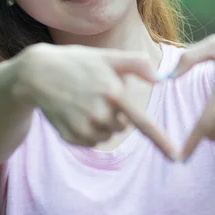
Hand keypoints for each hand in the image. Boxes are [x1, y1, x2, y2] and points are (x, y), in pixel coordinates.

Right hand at [16, 43, 176, 160]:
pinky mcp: (70, 137)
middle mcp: (100, 114)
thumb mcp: (107, 56)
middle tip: (98, 94)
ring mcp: (84, 127)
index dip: (162, 141)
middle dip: (116, 114)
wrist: (37, 75)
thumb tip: (160, 78)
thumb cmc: (77, 62)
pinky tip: (75, 112)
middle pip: (123, 126)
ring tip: (84, 102)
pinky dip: (87, 131)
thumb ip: (136, 64)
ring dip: (102, 123)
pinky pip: (90, 141)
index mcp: (114, 93)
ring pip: (106, 135)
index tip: (177, 158)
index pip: (143, 123)